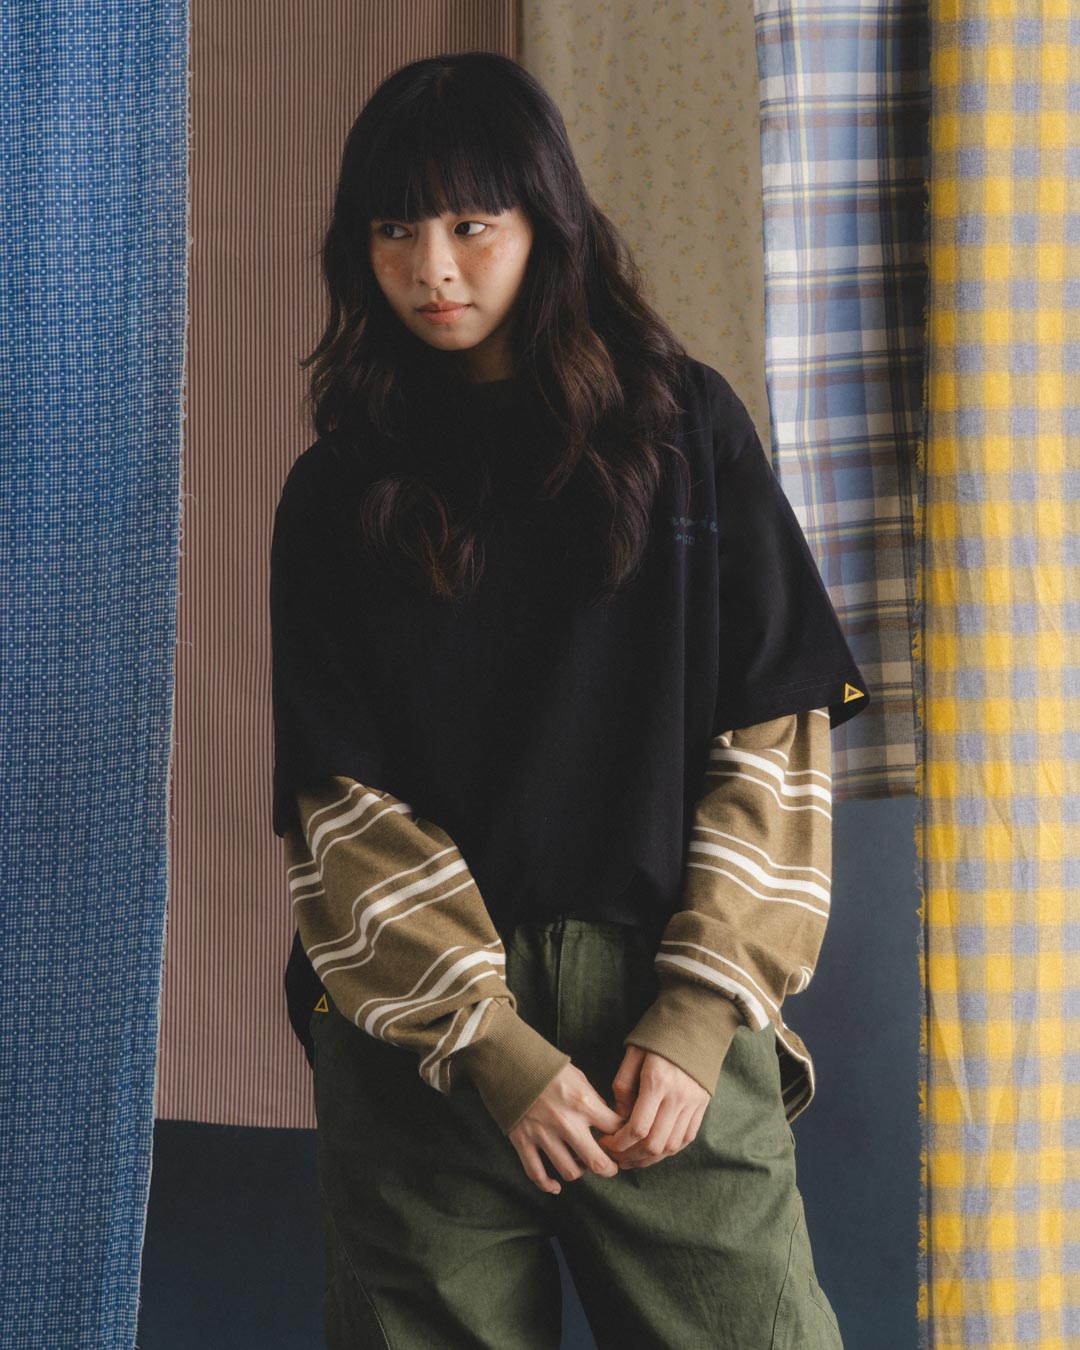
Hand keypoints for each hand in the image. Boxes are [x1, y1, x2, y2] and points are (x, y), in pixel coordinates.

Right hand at [507, 1062, 627, 1194]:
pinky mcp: (523, 1140)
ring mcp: (543, 1134)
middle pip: (597, 1162)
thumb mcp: (578, 1076)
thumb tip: (606, 1121)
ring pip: (569, 1172)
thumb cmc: (546, 1065)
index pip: (616, 1130)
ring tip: (580, 1164)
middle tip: (611, 1167)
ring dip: (579, 1172)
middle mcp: (566, 1122)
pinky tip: (556, 1185)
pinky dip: (548, 1184)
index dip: (623, 1138)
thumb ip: (593, 1101)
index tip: (622, 1142)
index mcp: (584, 1102)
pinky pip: (537, 1174)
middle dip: (609, 1169)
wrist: (509, 1059)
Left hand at [595, 1044, 709, 1167]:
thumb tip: (620, 1119)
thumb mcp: (633, 1052)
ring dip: (650, 1158)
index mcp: (657, 1081)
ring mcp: (693, 1103)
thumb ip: (623, 1086)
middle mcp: (678, 1096)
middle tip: (616, 1156)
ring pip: (672, 1147)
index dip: (619, 1144)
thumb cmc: (659, 1034)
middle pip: (655, 1144)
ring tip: (631, 1158)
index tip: (606, 1143)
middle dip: (631, 1156)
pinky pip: (687, 1138)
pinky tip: (654, 1150)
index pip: (638, 1128)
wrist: (697, 1021)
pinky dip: (670, 1150)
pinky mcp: (702, 1105)